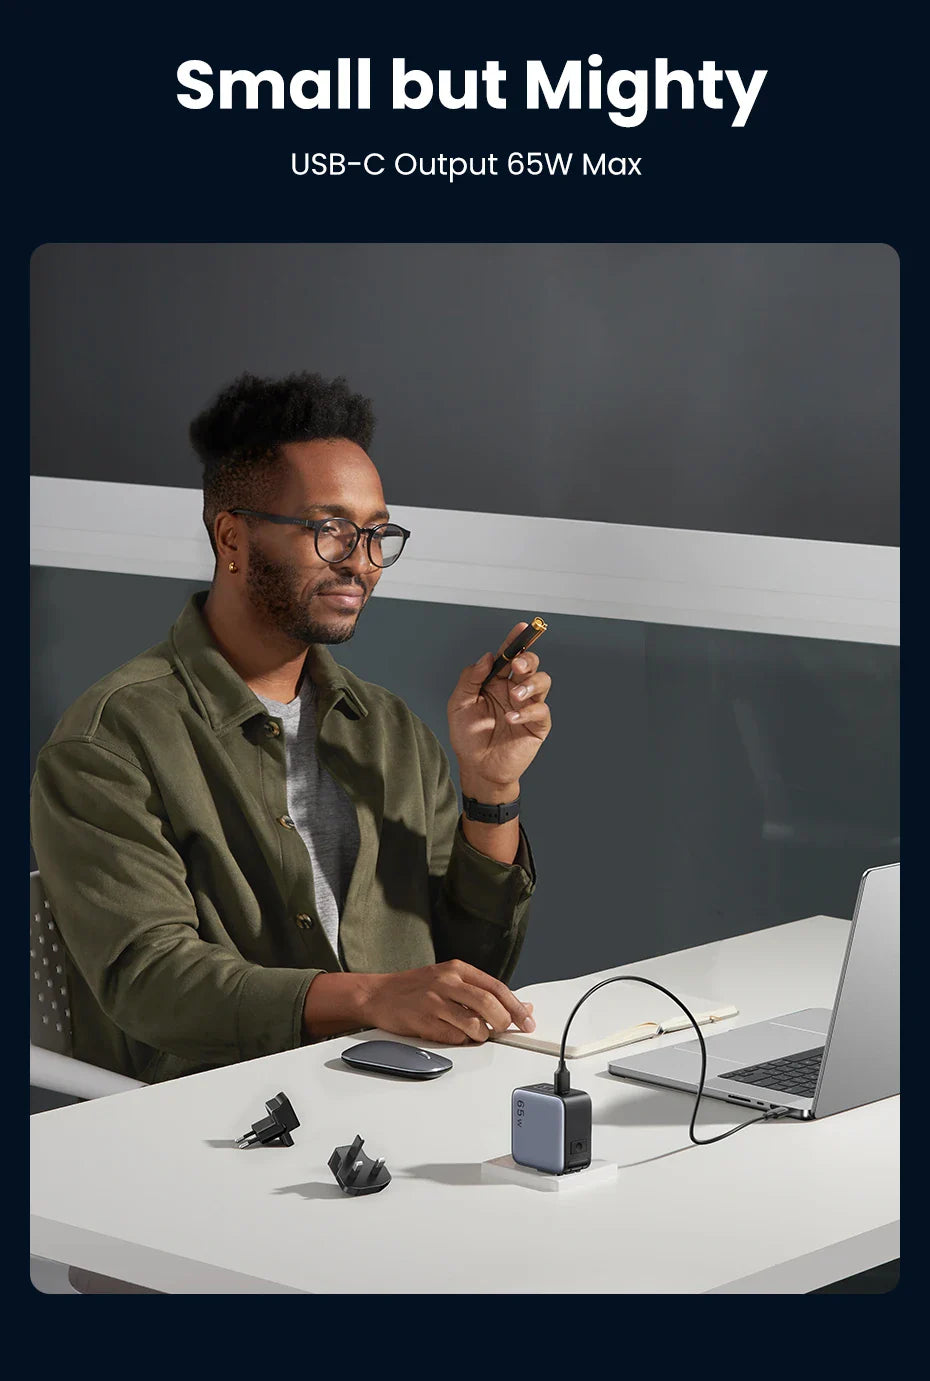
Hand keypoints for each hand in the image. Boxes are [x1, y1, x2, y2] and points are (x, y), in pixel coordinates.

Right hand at [361, 959, 535, 1045]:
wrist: (378, 994)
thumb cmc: (416, 988)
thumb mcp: (449, 979)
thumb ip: (482, 991)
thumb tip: (520, 1005)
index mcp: (457, 968)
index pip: (496, 987)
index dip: (516, 1006)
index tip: (528, 1020)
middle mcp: (446, 982)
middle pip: (488, 1004)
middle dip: (504, 1022)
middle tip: (506, 1030)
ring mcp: (434, 1002)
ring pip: (473, 1024)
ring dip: (482, 1034)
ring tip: (477, 1033)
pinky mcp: (424, 1021)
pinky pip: (454, 1038)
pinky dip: (461, 1041)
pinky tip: (455, 1034)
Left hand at [448, 622, 552, 797]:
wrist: (477, 767)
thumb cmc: (468, 737)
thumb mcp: (459, 704)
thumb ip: (470, 678)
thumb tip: (487, 657)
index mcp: (496, 681)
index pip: (509, 656)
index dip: (516, 640)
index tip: (521, 627)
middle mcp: (514, 690)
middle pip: (531, 664)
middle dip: (528, 659)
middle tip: (517, 665)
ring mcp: (528, 707)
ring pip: (542, 682)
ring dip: (530, 684)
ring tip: (515, 696)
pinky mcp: (537, 725)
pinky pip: (541, 711)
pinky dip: (527, 712)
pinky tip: (511, 718)